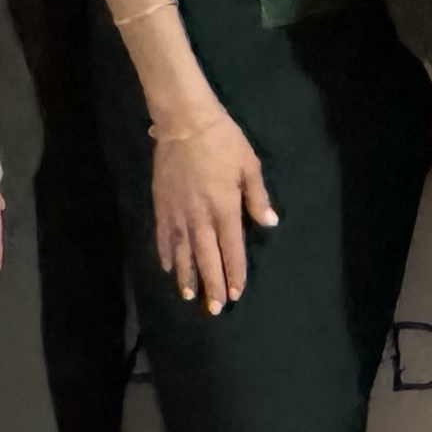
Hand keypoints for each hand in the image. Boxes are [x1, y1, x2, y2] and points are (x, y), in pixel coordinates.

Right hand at [152, 109, 276, 313]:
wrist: (185, 123)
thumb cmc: (224, 141)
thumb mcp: (250, 166)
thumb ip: (258, 197)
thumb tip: (270, 223)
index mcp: (225, 209)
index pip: (231, 249)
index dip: (235, 273)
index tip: (237, 293)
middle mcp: (200, 218)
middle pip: (207, 258)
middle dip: (212, 284)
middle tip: (215, 308)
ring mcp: (178, 213)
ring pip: (183, 253)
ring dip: (187, 276)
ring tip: (189, 296)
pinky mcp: (161, 205)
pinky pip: (163, 237)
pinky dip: (165, 254)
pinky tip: (168, 268)